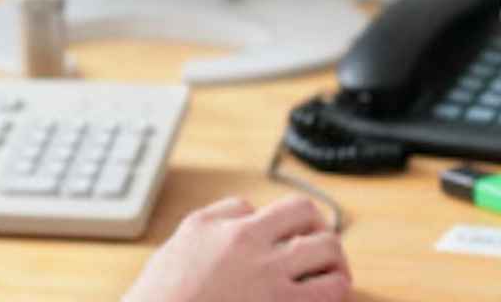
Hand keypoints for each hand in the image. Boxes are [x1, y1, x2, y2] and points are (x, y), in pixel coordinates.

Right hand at [123, 196, 350, 301]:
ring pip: (330, 256)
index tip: (303, 238)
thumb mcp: (186, 238)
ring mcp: (270, 280)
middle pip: (313, 221)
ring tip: (329, 281)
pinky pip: (329, 294)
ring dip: (335, 265)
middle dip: (323, 237)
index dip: (303, 222)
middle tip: (320, 258)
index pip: (285, 207)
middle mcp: (254, 246)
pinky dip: (333, 294)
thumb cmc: (164, 293)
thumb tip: (248, 211)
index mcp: (231, 227)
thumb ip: (219, 217)